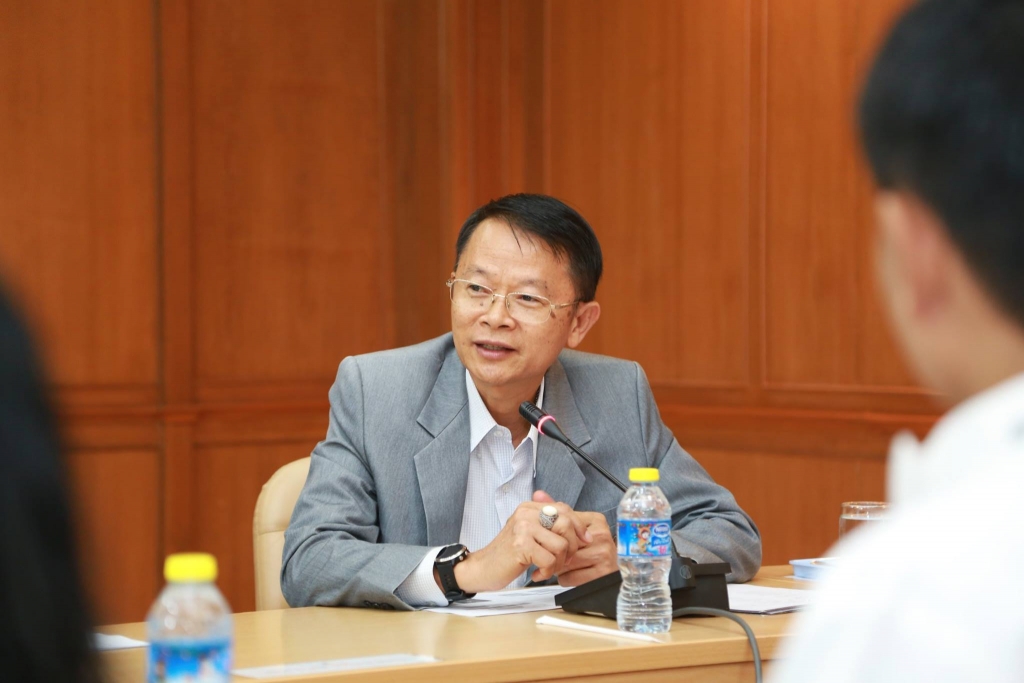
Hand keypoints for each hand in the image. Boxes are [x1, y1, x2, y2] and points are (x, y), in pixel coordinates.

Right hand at [451, 495, 590, 592]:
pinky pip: (550, 559)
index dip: (578, 526)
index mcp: (529, 508)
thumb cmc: (508, 554)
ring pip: (561, 545)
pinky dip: (547, 572)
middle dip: (571, 547)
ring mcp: (523, 528)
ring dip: (558, 563)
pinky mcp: (521, 545)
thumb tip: (581, 530)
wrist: (482, 568)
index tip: (585, 540)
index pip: (564, 509)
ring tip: (546, 568)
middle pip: (566, 525)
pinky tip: (537, 574)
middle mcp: (526, 513)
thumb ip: (550, 526)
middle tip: (562, 560)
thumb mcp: (530, 534)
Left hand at [553, 511, 617, 586]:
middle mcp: (602, 535)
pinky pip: (569, 577)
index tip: (547, 541)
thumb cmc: (590, 549)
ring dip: (558, 567)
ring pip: (565, 562)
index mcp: (596, 520)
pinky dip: (564, 578)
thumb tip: (538, 494)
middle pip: (565, 545)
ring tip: (560, 566)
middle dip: (555, 553)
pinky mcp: (601, 573)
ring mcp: (604, 554)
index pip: (565, 526)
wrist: (610, 572)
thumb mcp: (575, 527)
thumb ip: (557, 511)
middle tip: (551, 556)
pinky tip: (569, 575)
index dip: (553, 536)